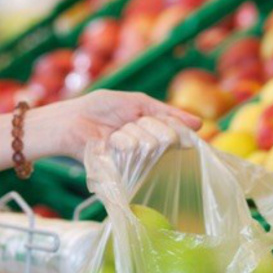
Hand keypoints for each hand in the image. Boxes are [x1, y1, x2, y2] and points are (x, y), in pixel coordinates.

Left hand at [31, 90, 201, 158]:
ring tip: (113, 133)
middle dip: (145, 124)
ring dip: (128, 132)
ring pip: (147, 144)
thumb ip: (166, 112)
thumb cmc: (102, 108)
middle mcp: (149, 148)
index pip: (177, 132)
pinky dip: (120, 143)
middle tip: (126, 122)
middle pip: (165, 137)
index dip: (175, 127)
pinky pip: (132, 154)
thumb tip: (199, 124)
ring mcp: (136, 159)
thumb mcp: (137, 102)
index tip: (165, 123)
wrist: (73, 120)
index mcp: (154, 131)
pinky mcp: (123, 169)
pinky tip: (108, 142)